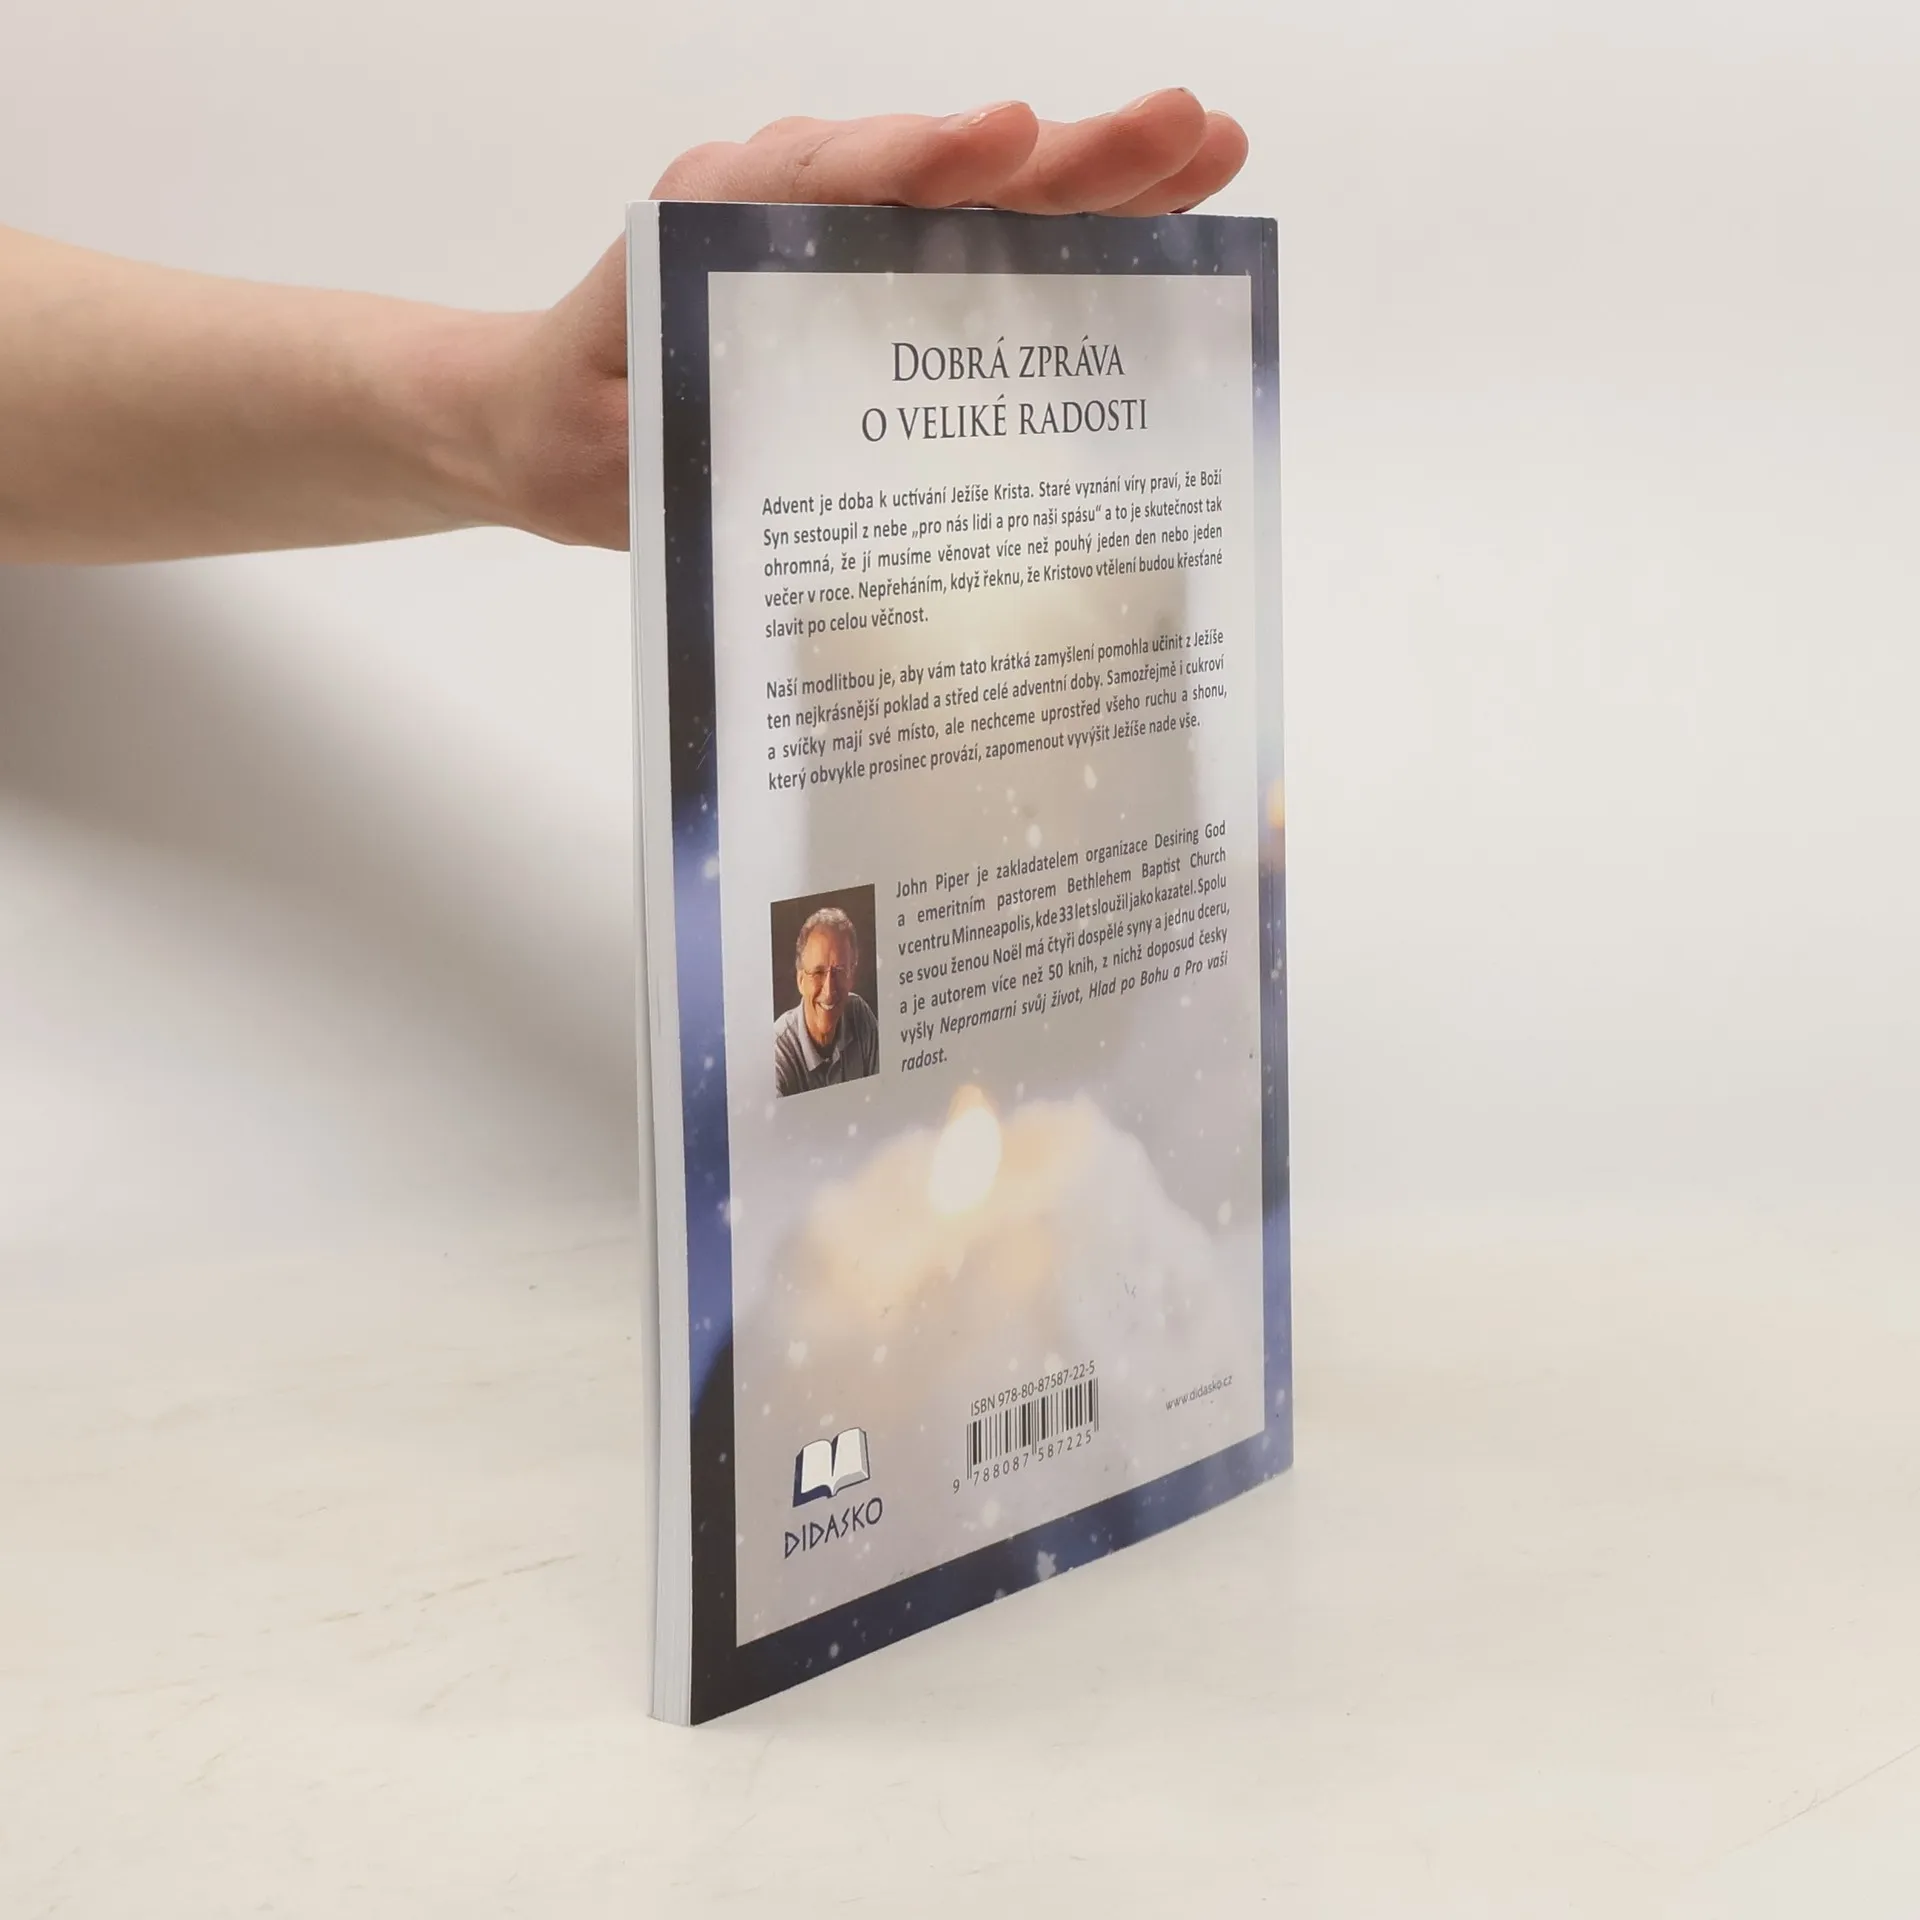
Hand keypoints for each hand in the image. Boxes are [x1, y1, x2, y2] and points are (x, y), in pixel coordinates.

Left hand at [486, 92, 1247, 548]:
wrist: (556, 425)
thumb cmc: (582, 431)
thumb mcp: (610, 450)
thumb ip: (684, 435)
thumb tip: (773, 441)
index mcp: (720, 227)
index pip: (830, 178)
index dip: (922, 160)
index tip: (1008, 141)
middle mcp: (794, 206)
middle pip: (939, 168)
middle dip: (1062, 153)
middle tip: (1180, 128)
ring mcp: (848, 235)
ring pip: (980, 197)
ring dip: (1095, 178)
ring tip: (1205, 152)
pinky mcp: (881, 277)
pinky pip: (982, 245)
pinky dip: (1069, 235)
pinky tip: (1157, 227)